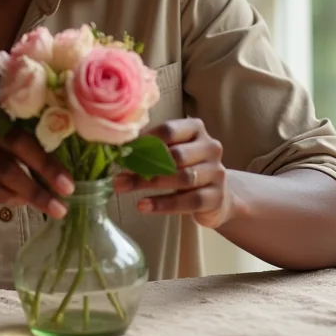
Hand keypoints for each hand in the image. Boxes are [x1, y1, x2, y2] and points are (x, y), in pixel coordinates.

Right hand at [0, 111, 74, 219]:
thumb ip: (17, 139)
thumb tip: (65, 159)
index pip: (29, 119)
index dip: (55, 138)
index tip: (80, 158)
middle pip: (21, 143)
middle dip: (49, 168)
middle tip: (70, 188)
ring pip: (7, 168)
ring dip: (34, 191)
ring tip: (55, 208)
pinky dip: (9, 198)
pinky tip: (23, 204)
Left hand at [114, 118, 233, 228]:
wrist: (216, 196)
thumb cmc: (184, 168)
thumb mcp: (170, 152)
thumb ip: (150, 148)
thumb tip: (119, 150)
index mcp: (195, 129)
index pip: (169, 130)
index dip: (144, 141)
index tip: (122, 151)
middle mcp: (210, 147)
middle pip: (174, 155)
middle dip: (143, 165)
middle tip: (118, 174)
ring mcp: (216, 172)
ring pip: (182, 178)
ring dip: (149, 184)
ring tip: (123, 188)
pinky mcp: (217, 197)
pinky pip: (188, 201)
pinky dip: (162, 204)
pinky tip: (143, 206)